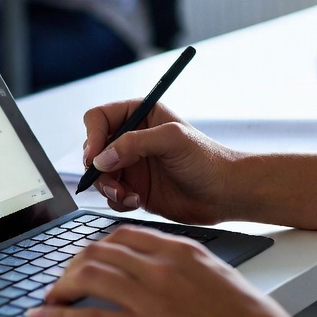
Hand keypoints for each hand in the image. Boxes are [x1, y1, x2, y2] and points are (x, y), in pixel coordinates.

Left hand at [29, 226, 316, 316]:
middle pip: (98, 251)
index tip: (84, 259)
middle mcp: (163, 267)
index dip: (95, 247)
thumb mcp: (218, 277)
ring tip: (50, 299)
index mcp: (182, 250)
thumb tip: (160, 274)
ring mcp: (153, 299)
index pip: (123, 235)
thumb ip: (186, 269)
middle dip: (72, 266)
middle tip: (62, 282)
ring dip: (60, 287)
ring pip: (88, 277)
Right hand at [82, 102, 236, 225]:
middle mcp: (133, 139)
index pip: (99, 118)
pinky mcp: (135, 189)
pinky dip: (117, 200)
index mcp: (141, 115)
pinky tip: (137, 201)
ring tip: (127, 195)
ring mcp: (132, 165)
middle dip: (98, 167)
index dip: (92, 136)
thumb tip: (101, 158)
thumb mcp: (172, 141)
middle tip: (112, 182)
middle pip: (94, 148)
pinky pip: (111, 194)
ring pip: (99, 174)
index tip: (94, 157)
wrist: (225, 194)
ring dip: (107, 186)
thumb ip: (134, 143)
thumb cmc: (208, 160)